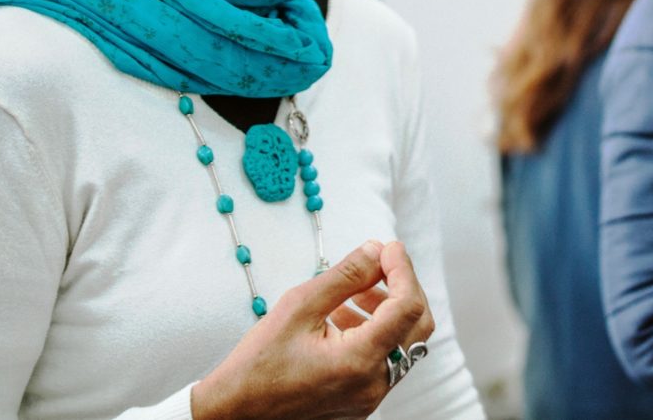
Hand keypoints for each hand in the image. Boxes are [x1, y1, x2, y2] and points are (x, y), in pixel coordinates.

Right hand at [191, 240, 433, 419]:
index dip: (403, 270)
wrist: (235, 414)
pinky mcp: (361, 401)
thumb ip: (345, 275)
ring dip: (390, 309)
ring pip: (404, 343)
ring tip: (357, 290)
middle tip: (378, 264)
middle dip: (403, 288)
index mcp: (359, 362)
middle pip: (418, 325)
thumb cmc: (258, 364)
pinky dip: (377, 332)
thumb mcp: (298, 306)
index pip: (407, 306)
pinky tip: (346, 316)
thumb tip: (376, 250)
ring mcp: (369, 397)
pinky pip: (386, 360)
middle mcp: (373, 385)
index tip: (388, 248)